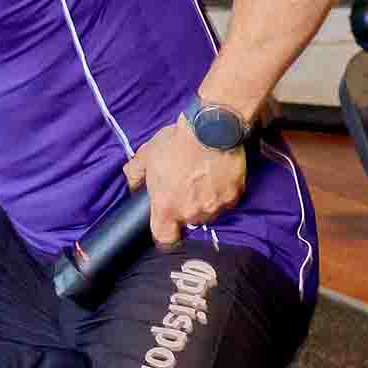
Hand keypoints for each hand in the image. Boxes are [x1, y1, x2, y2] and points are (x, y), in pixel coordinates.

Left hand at [122, 123, 248, 240]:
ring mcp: (214, 206)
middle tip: (184, 189)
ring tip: (201, 181)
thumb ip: (134, 174)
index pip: (164, 239)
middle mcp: (191, 213)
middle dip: (185, 210)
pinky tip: (216, 177)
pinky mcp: (233, 197)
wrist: (211, 128)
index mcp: (166, 207)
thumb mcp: (147, 155)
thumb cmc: (177, 141)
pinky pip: (225, 202)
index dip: (165, 234)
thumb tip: (133, 186)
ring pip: (207, 214)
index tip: (166, 225)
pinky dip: (221, 194)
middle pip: (188, 223)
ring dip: (204, 203)